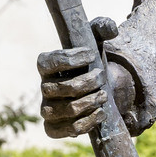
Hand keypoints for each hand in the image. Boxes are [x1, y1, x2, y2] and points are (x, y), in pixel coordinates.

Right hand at [37, 17, 136, 138]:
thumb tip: (111, 28)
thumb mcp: (96, 41)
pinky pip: (68, 129)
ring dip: (90, 102)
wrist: (96, 89)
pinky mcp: (54, 128)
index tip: (91, 55)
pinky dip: (89, 122)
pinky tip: (101, 112)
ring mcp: (47, 109)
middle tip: (102, 78)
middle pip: (63, 88)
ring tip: (103, 95)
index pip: (49, 62)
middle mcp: (44, 88)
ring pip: (67, 110)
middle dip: (88, 82)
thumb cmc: (92, 62)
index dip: (70, 59)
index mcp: (45, 65)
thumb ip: (102, 28)